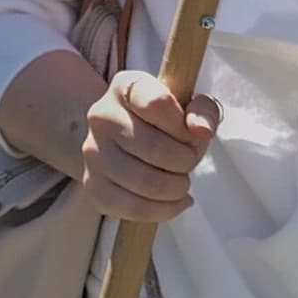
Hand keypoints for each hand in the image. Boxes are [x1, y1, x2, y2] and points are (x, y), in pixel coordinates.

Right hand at [80, 72, 220, 222]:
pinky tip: (175, 201)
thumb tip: (201, 131)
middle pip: (154, 148)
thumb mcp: (192, 106)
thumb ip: (204, 111)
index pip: (158, 103)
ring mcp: (92, 153)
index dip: (183, 124)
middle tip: (190, 160)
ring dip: (177, 187)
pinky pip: (132, 208)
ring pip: (145, 182)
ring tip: (182, 181)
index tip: (192, 132)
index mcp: (126, 86)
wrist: (131, 140)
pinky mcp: (92, 186)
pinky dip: (163, 210)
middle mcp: (101, 116)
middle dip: (186, 160)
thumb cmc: (169, 121)